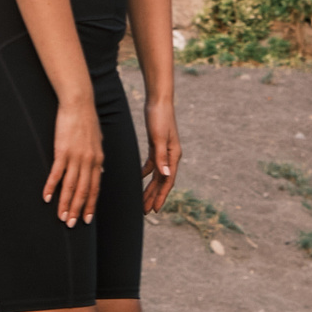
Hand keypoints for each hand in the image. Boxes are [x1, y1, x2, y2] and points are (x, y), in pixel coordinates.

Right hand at [43, 95, 104, 226]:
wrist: (79, 103)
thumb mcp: (98, 141)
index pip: (95, 188)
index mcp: (98, 161)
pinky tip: (46, 197)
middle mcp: (89, 162)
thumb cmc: (87, 120)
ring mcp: (76, 157)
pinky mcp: (62, 151)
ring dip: (65, 204)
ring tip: (61, 217)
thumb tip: (100, 171)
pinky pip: (56, 174)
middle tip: (72, 225)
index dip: (91, 205)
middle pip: (83, 191)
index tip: (87, 219)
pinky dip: (51, 187)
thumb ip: (98, 158)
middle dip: (78, 210)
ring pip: (71, 187)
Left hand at [142, 99, 179, 214]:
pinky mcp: (156, 145)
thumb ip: (161, 157)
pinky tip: (138, 178)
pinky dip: (146, 172)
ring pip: (157, 175)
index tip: (155, 210)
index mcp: (173, 156)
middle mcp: (171, 156)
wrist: (158, 100)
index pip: (167, 182)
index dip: (161, 196)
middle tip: (146, 211)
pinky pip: (152, 164)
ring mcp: (164, 151)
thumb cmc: (159, 117)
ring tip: (143, 200)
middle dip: (154, 197)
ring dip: (150, 187)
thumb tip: (166, 176)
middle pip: (162, 181)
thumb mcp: (158, 138)